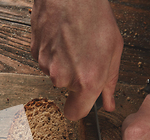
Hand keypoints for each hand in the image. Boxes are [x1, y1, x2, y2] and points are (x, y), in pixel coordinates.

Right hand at [30, 0, 122, 119]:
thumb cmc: (94, 16)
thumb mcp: (114, 51)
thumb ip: (110, 82)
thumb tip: (108, 102)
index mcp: (87, 81)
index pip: (75, 114)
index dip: (79, 108)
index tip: (82, 102)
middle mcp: (64, 77)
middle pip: (67, 90)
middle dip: (76, 79)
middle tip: (86, 56)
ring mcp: (47, 66)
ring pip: (56, 74)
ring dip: (65, 64)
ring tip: (75, 42)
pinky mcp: (35, 53)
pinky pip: (46, 61)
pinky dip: (54, 53)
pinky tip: (63, 38)